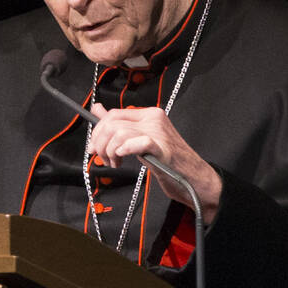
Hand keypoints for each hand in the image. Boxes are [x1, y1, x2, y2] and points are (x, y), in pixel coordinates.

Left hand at [87, 103, 221, 223]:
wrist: (193, 178)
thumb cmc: (167, 161)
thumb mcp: (139, 139)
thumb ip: (120, 124)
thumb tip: (97, 109)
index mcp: (149, 114)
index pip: (113, 114)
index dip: (98, 131)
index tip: (93, 147)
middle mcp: (154, 119)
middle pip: (113, 122)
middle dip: (100, 142)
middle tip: (102, 157)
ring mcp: (159, 133)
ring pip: (120, 133)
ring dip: (110, 151)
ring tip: (115, 162)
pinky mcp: (162, 149)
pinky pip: (138, 142)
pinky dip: (125, 149)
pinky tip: (124, 158)